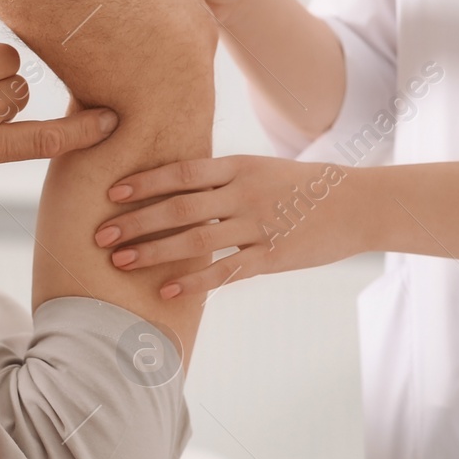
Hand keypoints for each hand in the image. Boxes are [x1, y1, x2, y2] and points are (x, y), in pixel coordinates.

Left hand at [92, 155, 370, 296]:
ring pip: (195, 240)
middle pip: (179, 208)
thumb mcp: (260, 169)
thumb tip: (174, 187)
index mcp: (239, 167)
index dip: (145, 182)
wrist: (358, 204)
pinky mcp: (272, 256)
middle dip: (135, 222)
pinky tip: (165, 291)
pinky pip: (225, 271)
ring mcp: (259, 226)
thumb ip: (221, 179)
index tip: (111, 192)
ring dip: (153, 252)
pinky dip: (193, 282)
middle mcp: (244, 194)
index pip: (182, 172)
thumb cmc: (302, 186)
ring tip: (120, 263)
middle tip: (100, 235)